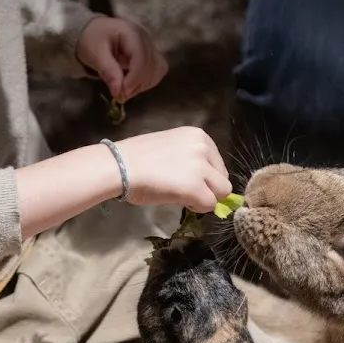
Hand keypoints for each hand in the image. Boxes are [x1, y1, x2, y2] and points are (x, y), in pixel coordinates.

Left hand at [76, 15, 167, 101]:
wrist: (95, 32)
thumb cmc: (93, 40)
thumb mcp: (94, 54)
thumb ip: (107, 71)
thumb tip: (118, 92)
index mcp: (131, 33)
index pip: (141, 58)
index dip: (133, 79)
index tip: (121, 93)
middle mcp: (145, 38)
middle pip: (150, 66)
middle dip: (136, 85)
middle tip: (119, 95)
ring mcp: (151, 46)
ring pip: (157, 70)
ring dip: (143, 85)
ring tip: (125, 90)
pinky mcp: (152, 54)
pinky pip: (158, 70)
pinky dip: (148, 81)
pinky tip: (133, 85)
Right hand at [118, 127, 232, 212]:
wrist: (120, 166)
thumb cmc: (136, 157)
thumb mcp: (169, 147)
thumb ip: (189, 158)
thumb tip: (202, 179)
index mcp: (198, 135)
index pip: (217, 161)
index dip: (206, 175)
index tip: (188, 179)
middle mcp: (203, 147)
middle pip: (223, 177)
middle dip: (209, 187)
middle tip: (187, 191)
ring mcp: (201, 167)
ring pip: (222, 191)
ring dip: (206, 197)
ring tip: (185, 197)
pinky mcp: (195, 187)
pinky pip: (210, 204)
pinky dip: (198, 207)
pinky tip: (182, 202)